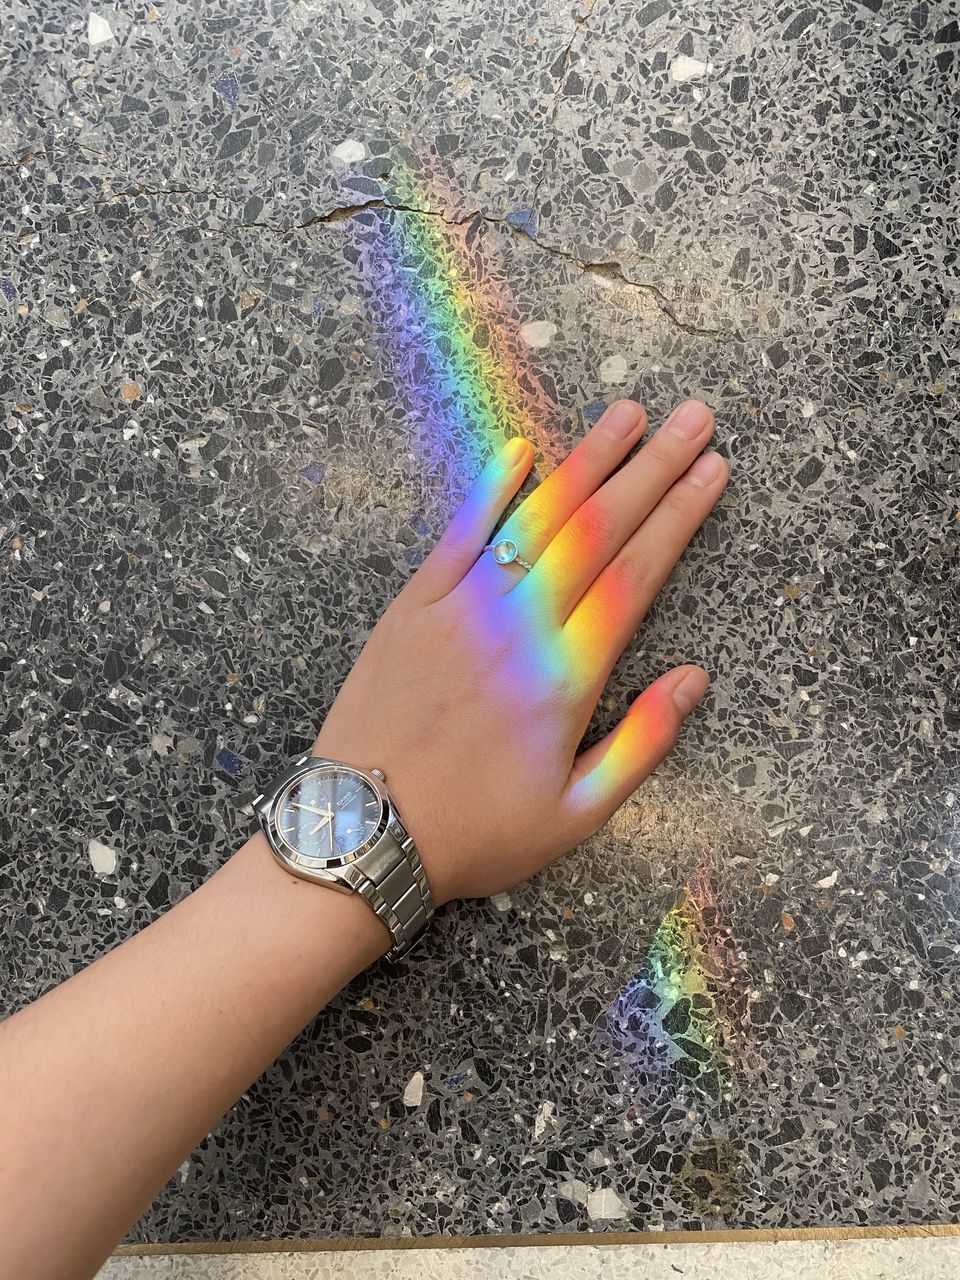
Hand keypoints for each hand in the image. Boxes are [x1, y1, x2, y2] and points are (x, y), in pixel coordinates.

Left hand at [315, 399, 728, 905]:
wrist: (361, 832)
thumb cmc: (475, 833)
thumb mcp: (577, 815)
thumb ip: (643, 744)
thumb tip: (694, 678)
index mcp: (564, 678)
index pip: (636, 575)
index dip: (679, 517)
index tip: (713, 470)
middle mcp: (517, 629)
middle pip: (596, 530)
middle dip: (651, 468)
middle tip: (693, 417)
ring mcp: (460, 609)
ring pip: (534, 519)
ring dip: (585, 462)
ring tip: (626, 414)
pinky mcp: (411, 608)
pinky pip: (457, 535)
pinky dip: (489, 489)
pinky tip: (521, 450)